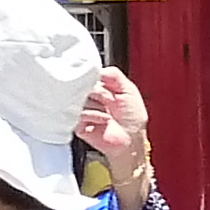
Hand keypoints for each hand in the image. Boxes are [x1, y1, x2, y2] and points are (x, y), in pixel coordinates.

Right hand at [84, 67, 154, 205]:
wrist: (130, 140)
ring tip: (108, 110)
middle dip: (97, 90)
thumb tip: (97, 69)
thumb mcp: (129, 89)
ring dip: (97, 103)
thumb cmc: (132, 119)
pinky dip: (94, 115)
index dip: (94, 77)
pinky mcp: (77, 124)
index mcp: (100, 88)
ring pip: (78, 97)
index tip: (101, 80)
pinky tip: (105, 119)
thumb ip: (114, 74)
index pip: (88, 75)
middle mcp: (89, 98)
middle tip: (108, 98)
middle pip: (81, 85)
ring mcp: (82, 110)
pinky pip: (78, 113)